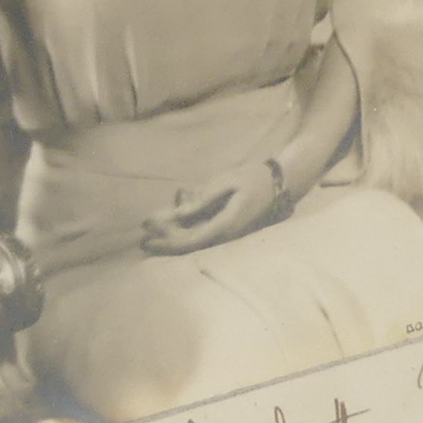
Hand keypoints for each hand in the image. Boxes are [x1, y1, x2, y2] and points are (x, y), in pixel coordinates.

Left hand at [139, 161, 287, 255]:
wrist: (280, 182)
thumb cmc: (253, 178)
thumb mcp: (226, 182)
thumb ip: (203, 199)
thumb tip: (179, 213)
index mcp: (225, 225)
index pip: (190, 241)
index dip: (167, 240)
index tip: (147, 236)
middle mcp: (225, 235)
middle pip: (190, 245)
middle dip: (165, 240)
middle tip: (142, 235)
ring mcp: (228, 234)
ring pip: (195, 240)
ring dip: (174, 235)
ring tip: (152, 226)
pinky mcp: (228, 228)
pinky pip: (203, 232)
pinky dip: (185, 227)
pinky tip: (174, 216)